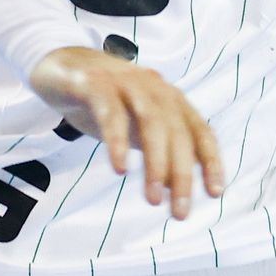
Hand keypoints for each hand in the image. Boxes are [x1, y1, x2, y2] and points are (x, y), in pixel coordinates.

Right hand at [29, 47, 224, 218]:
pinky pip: (110, 112)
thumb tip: (172, 191)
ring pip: (151, 121)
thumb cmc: (105, 101)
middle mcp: (153, 87)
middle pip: (177, 130)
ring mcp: (125, 82)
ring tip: (152, 199)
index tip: (214, 193)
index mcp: (169, 98)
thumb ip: (155, 151)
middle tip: (178, 212)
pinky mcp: (94, 83)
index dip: (210, 160)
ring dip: (156, 162)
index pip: (199, 130)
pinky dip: (118, 141)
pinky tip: (120, 168)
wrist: (61, 64)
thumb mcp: (136, 127)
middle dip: (181, 173)